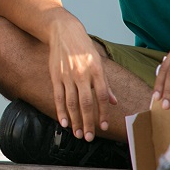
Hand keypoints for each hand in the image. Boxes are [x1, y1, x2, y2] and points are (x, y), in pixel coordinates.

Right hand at [48, 19, 116, 140]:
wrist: (64, 32)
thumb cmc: (84, 48)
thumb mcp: (99, 62)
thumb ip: (106, 84)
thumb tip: (113, 102)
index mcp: (97, 71)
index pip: (102, 96)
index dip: (103, 113)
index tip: (103, 127)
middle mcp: (82, 74)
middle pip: (86, 103)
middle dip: (88, 122)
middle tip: (89, 137)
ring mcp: (67, 75)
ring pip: (71, 102)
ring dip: (75, 120)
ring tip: (77, 134)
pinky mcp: (55, 76)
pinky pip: (58, 97)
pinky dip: (60, 111)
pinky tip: (64, 122)